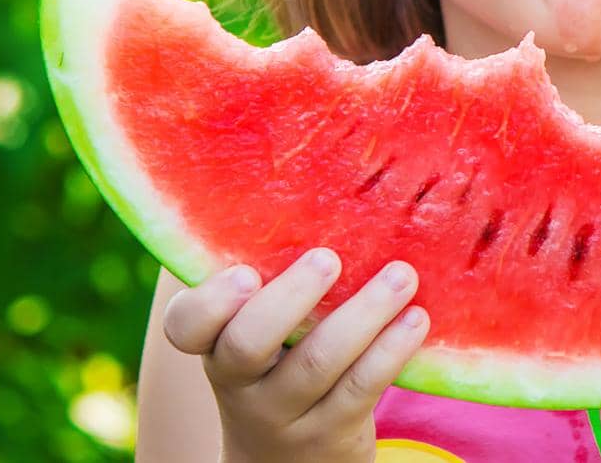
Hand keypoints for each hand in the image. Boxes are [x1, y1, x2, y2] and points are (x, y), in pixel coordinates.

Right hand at [162, 248, 429, 462]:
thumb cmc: (275, 356)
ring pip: (318, 366)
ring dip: (363, 315)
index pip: (185, 327)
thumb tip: (289, 166)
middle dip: (289, 299)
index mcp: (212, 343)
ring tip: (401, 276)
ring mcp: (283, 413)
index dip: (209, 302)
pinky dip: (390, 351)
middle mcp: (238, 381)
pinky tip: (416, 318)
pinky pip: (360, 390)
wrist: (285, 460)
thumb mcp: (254, 323)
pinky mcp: (330, 433)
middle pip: (248, 345)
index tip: (245, 271)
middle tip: (328, 258)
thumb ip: (261, 262)